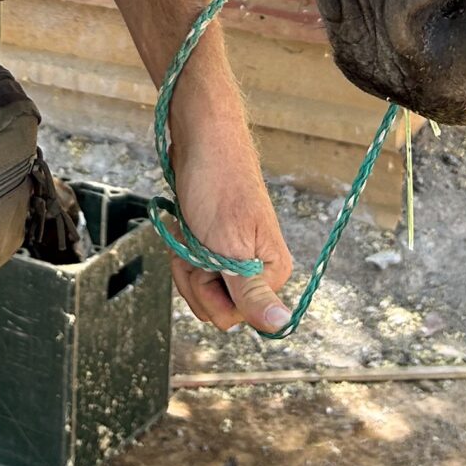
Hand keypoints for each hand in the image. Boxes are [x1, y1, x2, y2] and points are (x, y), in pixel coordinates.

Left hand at [167, 101, 296, 334]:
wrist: (202, 141)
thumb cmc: (216, 186)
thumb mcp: (229, 249)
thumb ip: (251, 293)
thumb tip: (281, 324)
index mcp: (272, 272)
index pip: (233, 315)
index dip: (211, 291)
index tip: (210, 258)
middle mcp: (258, 268)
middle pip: (214, 305)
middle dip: (195, 276)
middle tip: (199, 239)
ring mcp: (236, 257)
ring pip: (201, 288)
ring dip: (187, 262)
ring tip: (193, 231)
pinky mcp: (218, 246)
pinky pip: (194, 269)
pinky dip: (184, 252)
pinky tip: (188, 229)